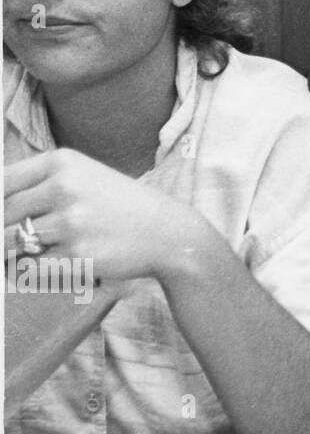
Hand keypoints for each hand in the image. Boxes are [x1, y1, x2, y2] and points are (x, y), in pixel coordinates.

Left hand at [4, 149, 201, 284]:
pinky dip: (34, 271)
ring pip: (11, 242)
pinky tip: (56, 264)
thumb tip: (0, 213)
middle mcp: (64, 186)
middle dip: (4, 232)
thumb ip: (41, 187)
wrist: (169, 234)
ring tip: (37, 252)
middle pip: (3, 214)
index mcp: (63, 162)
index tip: (5, 219)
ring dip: (13, 254)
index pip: (3, 181)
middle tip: (17, 241)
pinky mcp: (76, 254)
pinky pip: (31, 267)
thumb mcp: (86, 178)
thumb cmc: (124, 207)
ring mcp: (70, 221)